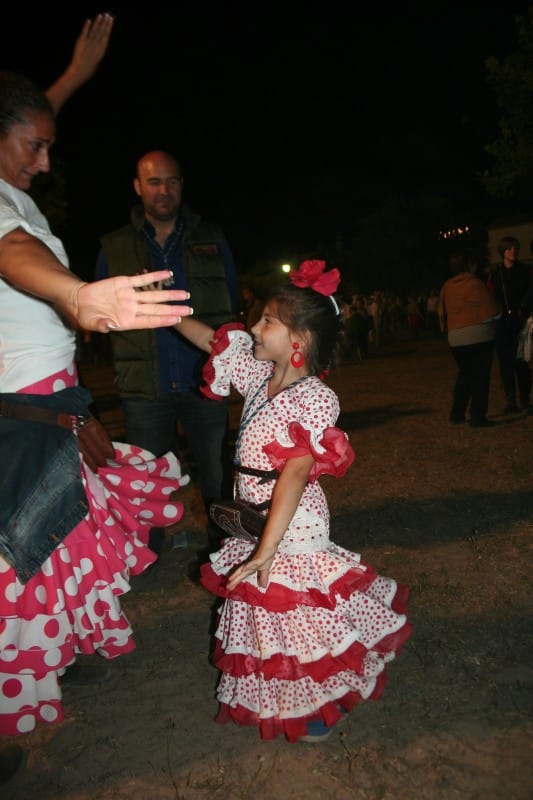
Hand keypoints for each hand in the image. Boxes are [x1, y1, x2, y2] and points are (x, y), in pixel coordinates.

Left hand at [69, 13, 113, 85]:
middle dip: (105, 23)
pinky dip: (86, 26)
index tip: (111, 21)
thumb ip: (98, 53)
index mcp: (101, 51)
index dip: (109, 28)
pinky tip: (89, 20)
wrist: (80, 71)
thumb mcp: (96, 62)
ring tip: (101, 15)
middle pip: (101, 32)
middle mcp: (96, 46)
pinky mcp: (81, 42)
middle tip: (108, 15)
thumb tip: (99, 48)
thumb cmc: (88, 69)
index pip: (106, 37)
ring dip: (98, 22)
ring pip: (94, 31)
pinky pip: (84, 32)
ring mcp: (89, 44)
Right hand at [74, 271, 192, 332]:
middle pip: (157, 308)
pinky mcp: (125, 283)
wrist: (79, 301)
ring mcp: (130, 296)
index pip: (150, 321)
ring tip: (185, 294)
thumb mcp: (92, 324)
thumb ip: (103, 325)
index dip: (164, 320)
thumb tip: (111, 326)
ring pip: (154, 294)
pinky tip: (168, 274)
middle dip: (174, 309)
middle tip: (190, 309)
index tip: (177, 319)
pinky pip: (142, 279)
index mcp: (128, 321)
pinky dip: (154, 276)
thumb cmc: (87, 316)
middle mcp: (133, 308)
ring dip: (170, 294)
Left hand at [226, 545, 276, 590]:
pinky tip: (244, 569)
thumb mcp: (265, 569)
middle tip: (227, 587)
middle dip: (234, 581)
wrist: (270, 545)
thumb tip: (262, 586)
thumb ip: (263, 577)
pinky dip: (248, 566)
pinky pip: (253, 563)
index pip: (242, 577)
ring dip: (237, 574)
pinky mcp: (259, 558)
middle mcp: (250, 566)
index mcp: (250, 569)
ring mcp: (254, 562)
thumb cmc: (266, 555)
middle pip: (240, 574)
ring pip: (244, 569)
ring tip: (230, 579)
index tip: (228, 588)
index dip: (235, 582)